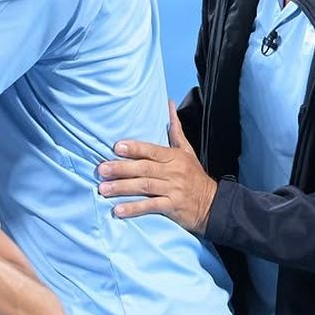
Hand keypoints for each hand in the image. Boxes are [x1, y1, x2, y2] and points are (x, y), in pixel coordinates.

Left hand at [97, 102, 218, 232]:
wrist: (213, 203)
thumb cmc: (194, 175)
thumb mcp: (187, 151)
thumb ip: (175, 130)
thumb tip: (168, 104)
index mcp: (174, 157)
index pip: (152, 150)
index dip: (135, 148)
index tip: (116, 147)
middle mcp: (173, 172)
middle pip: (145, 168)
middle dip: (121, 168)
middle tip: (101, 169)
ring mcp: (173, 189)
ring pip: (145, 186)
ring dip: (122, 188)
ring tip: (103, 189)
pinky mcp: (173, 206)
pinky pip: (151, 206)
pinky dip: (134, 208)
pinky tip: (118, 210)